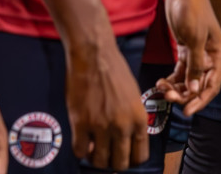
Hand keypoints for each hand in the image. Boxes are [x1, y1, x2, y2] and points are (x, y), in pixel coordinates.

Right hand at [65, 36, 148, 170]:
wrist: (95, 56)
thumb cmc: (116, 72)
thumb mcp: (134, 97)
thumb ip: (132, 120)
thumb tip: (127, 141)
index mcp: (139, 119)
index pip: (140, 156)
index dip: (131, 161)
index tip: (124, 158)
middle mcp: (122, 126)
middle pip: (120, 163)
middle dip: (114, 163)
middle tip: (108, 155)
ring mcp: (101, 126)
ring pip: (99, 161)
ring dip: (97, 159)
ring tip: (94, 148)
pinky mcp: (81, 123)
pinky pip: (80, 150)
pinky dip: (81, 150)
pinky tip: (83, 140)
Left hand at [159, 0, 220, 116]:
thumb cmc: (192, 9)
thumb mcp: (194, 39)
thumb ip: (195, 66)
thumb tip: (195, 90)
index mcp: (219, 55)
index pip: (212, 85)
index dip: (201, 100)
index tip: (187, 111)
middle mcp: (210, 56)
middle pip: (199, 85)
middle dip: (184, 94)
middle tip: (168, 97)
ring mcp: (197, 53)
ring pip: (188, 79)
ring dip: (176, 87)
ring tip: (162, 88)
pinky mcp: (185, 49)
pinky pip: (180, 70)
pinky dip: (172, 78)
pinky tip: (162, 82)